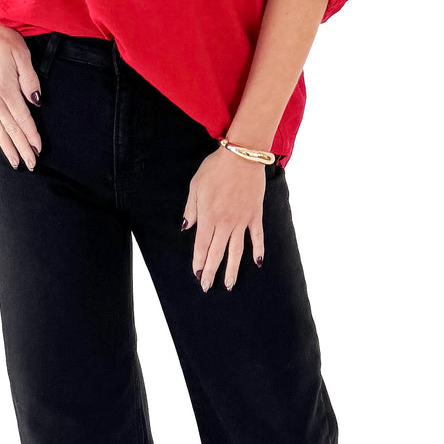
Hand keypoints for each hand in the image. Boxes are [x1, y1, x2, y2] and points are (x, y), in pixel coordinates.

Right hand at [0, 10, 42, 168]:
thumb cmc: (1, 37)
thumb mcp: (21, 53)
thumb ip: (29, 79)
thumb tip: (36, 101)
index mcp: (5, 88)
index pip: (22, 118)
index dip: (31, 135)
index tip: (39, 150)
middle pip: (10, 128)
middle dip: (21, 148)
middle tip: (30, 165)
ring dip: (6, 145)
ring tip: (14, 162)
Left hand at [182, 147, 265, 291]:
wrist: (242, 156)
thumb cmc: (215, 168)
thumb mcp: (195, 186)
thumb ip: (191, 209)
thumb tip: (186, 227)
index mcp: (208, 216)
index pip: (202, 245)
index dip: (199, 262)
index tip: (197, 275)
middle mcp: (225, 222)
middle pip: (217, 252)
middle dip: (211, 271)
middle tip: (207, 286)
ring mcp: (242, 220)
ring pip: (236, 250)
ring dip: (232, 269)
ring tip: (229, 284)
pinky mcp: (255, 214)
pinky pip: (257, 236)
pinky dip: (258, 250)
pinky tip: (257, 263)